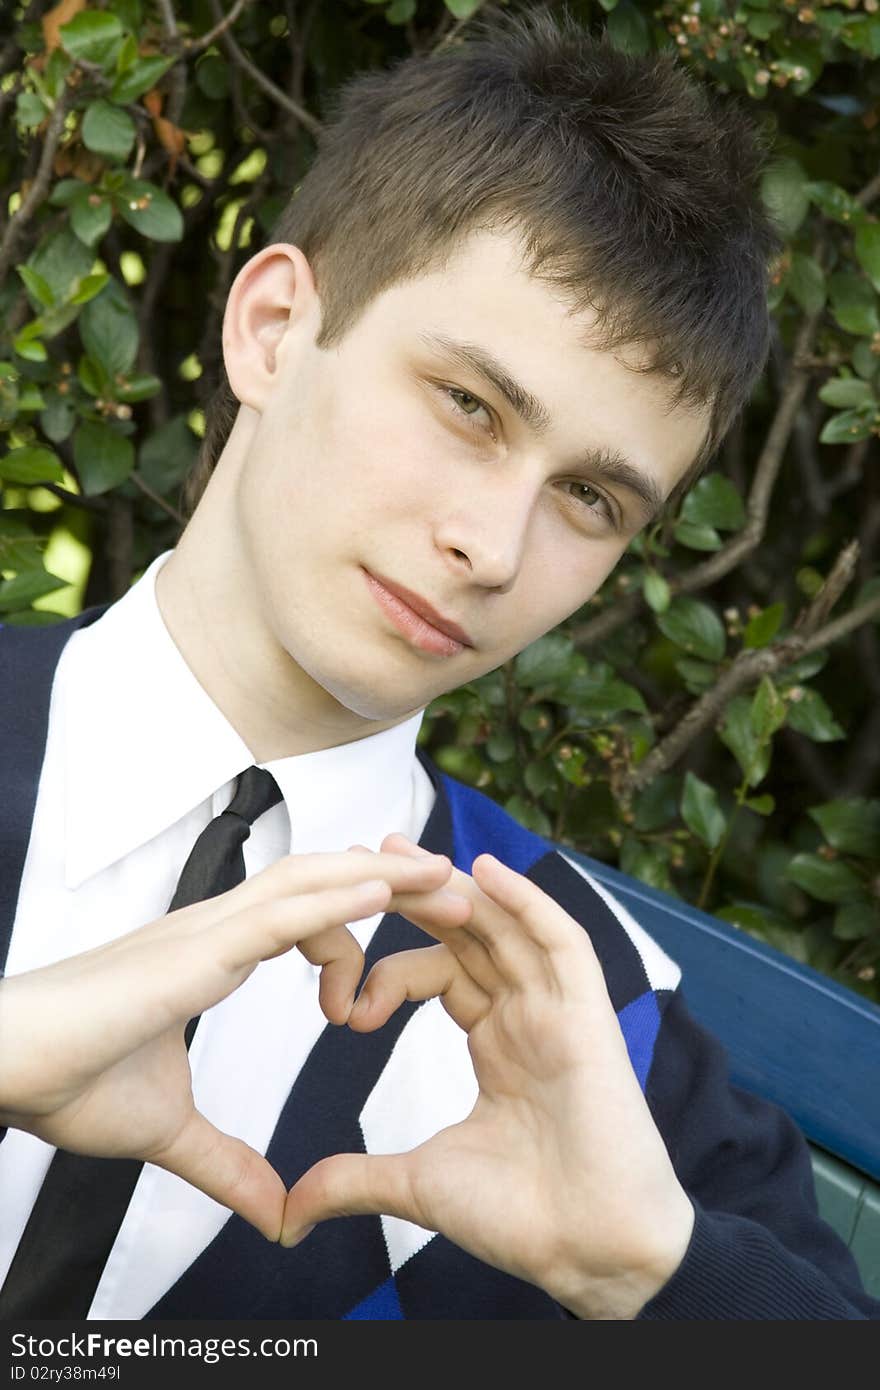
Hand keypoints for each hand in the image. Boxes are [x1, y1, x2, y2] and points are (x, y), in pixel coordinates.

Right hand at [0, 847, 463, 1240]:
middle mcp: (218, 928)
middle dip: (390, 882)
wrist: (9, 1066)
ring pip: (312, 880)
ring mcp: (210, 928)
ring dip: (384, 875)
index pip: (304, 918)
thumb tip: (274, 1213)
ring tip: (448, 878)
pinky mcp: (200, 945)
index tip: (395, 961)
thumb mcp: (170, 1132)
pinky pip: (285, 908)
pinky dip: (342, 894)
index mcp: (214, 954)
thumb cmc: (69, 1082)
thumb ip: (227, 1166)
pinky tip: (388, 890)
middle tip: (455, 889)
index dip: (356, 923)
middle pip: (322, 883)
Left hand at [280, 835, 693, 1318]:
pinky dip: (527, 902)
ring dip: (458, 886)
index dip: (388, 970)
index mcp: (499, 1042)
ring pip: (508, 925)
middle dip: (418, 894)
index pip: (440, 973)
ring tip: (404, 849)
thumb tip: (290, 1211)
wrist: (589, 1254)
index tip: (341, 1002)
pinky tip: (484, 869)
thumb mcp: (421, 1184)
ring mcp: (560, 1011)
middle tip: (366, 853)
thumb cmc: (524, 1219)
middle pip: (471, 933)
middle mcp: (529, 1015)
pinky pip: (562, 943)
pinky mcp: (589, 1017)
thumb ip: (356, 1180)